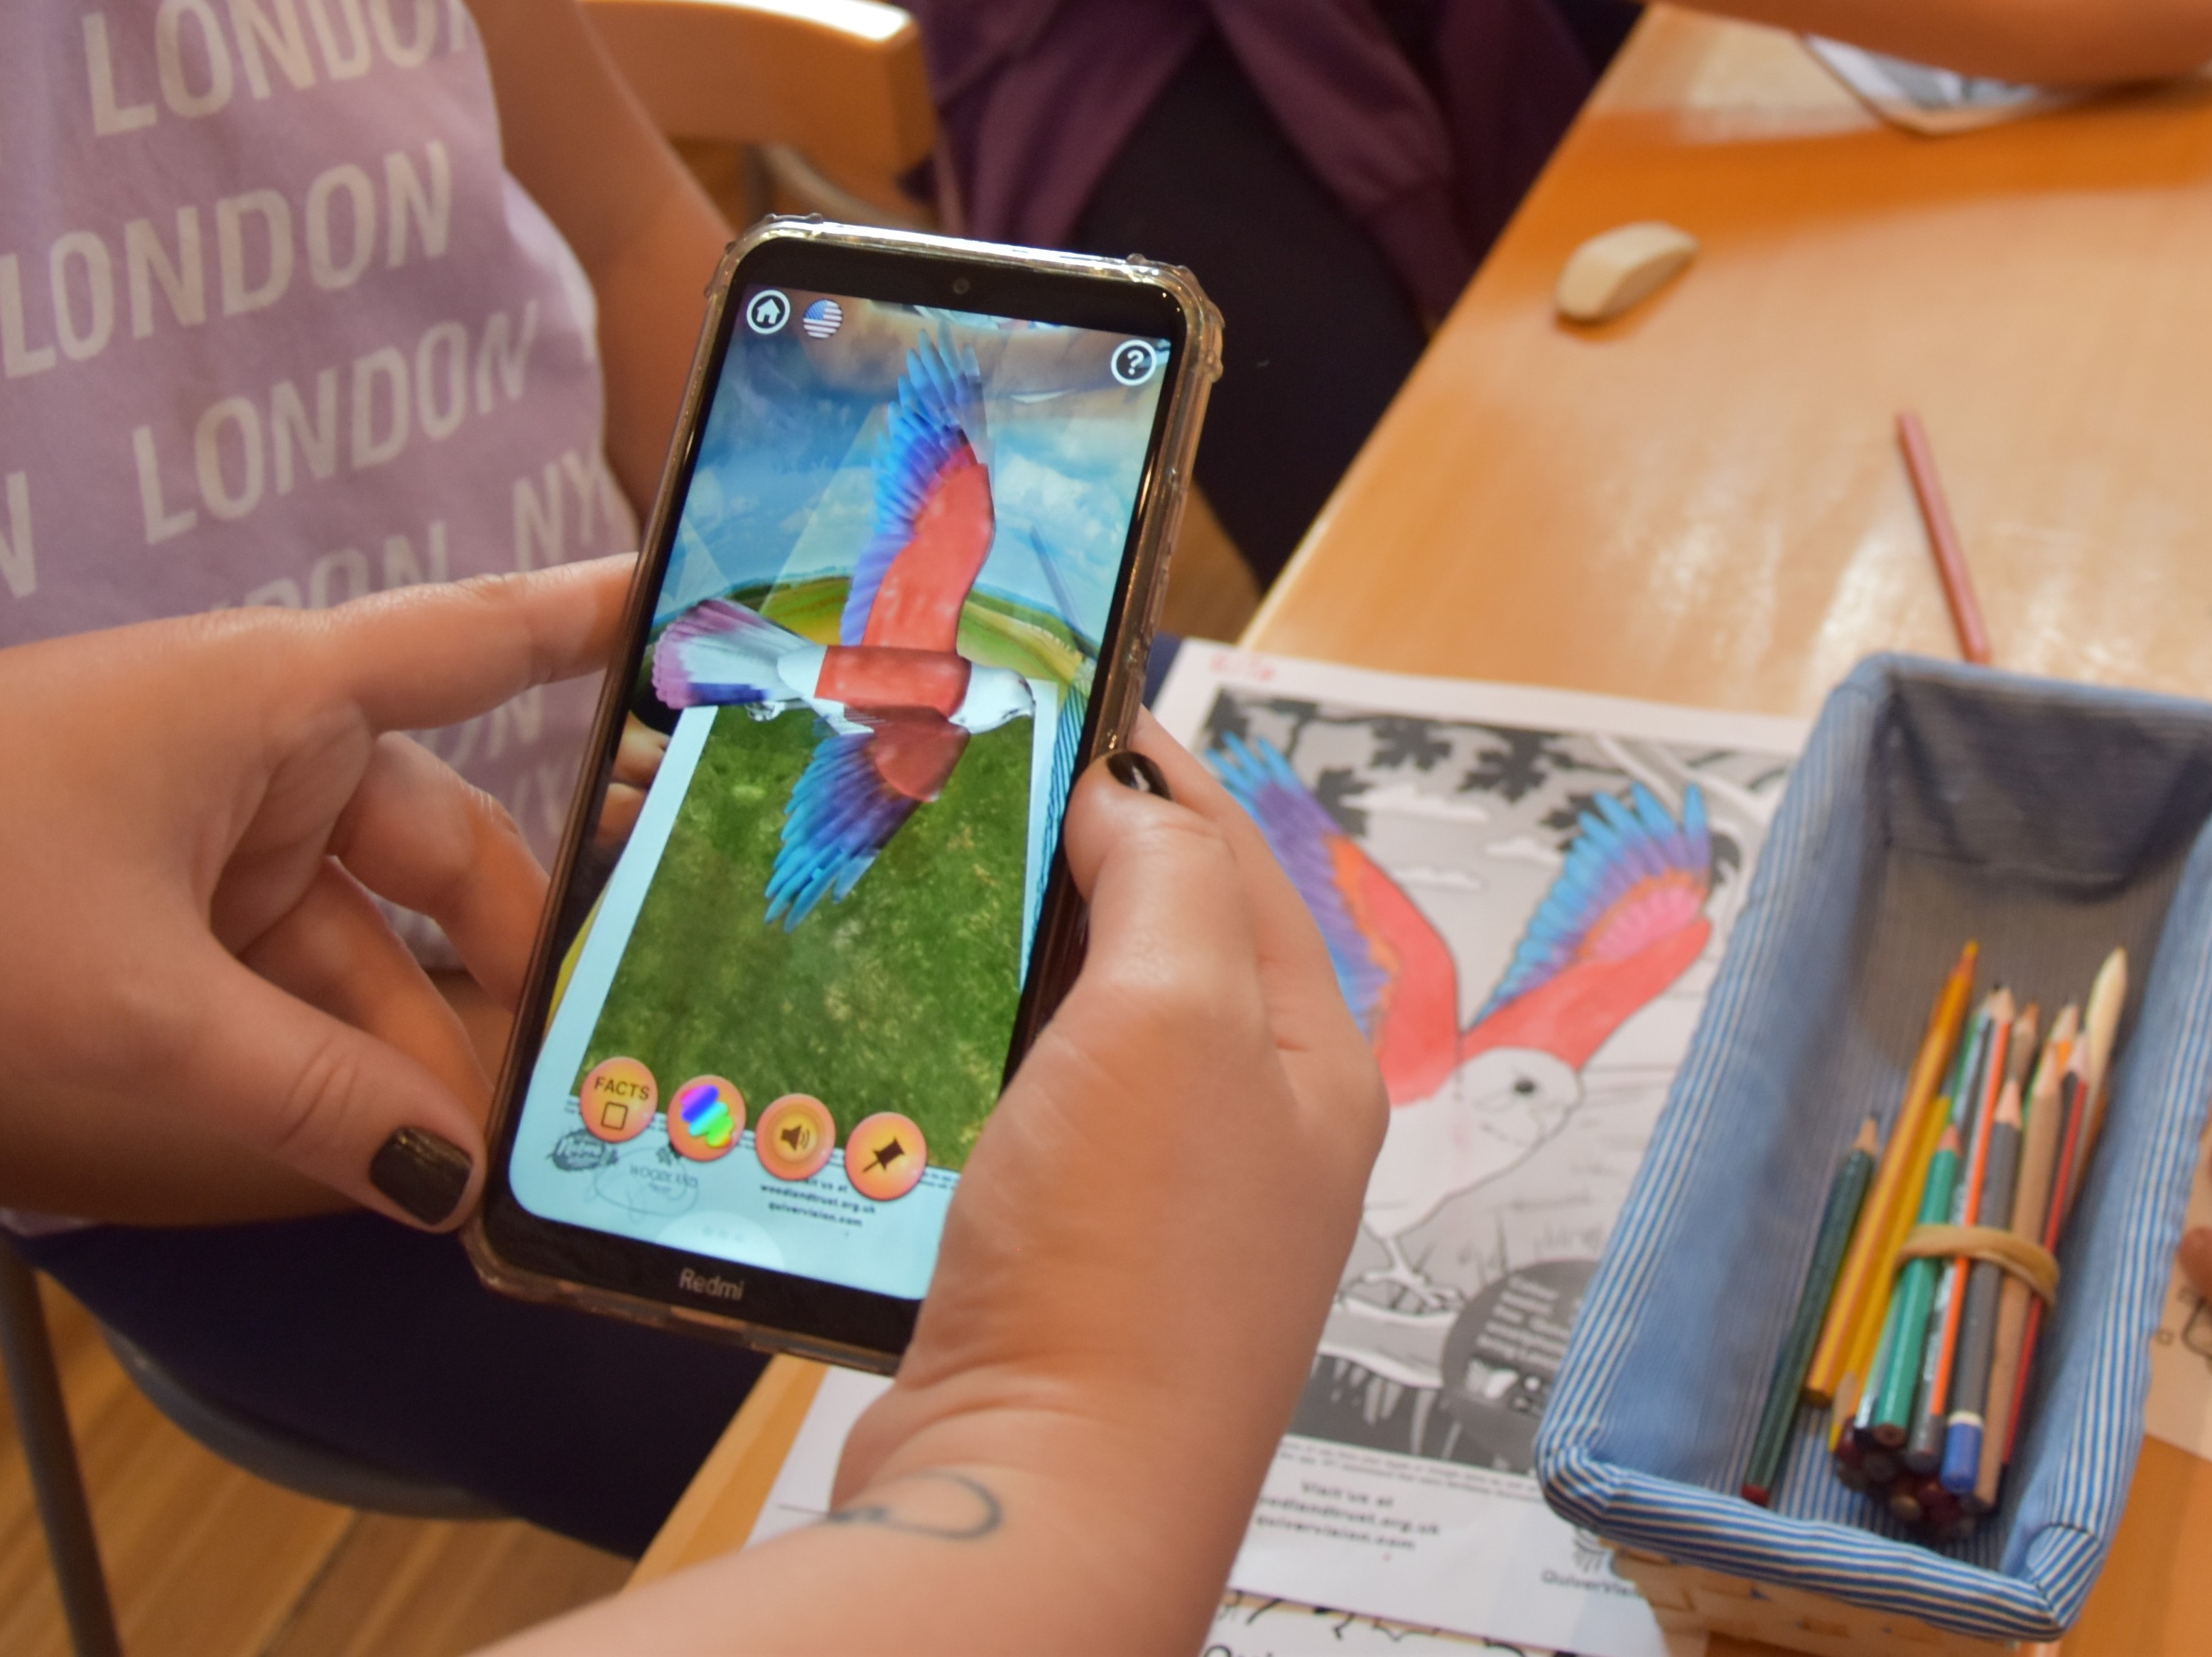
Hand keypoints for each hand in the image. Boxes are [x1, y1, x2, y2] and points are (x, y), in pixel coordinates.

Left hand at [0, 565, 610, 1227]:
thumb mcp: (144, 1020)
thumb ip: (320, 1106)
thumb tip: (458, 1185)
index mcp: (278, 700)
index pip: (488, 644)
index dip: (608, 629)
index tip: (720, 617)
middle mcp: (258, 751)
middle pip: (443, 854)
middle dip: (512, 977)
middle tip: (603, 1074)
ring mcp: (197, 838)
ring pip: (360, 945)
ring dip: (414, 1054)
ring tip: (493, 1166)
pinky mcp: (142, 918)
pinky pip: (277, 986)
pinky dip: (328, 1067)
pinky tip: (390, 1160)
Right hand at [837, 719, 1385, 1587]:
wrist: (1041, 1502)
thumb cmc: (1129, 1266)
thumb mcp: (1174, 1016)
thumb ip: (1168, 881)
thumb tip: (1134, 798)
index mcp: (1315, 1063)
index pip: (1245, 866)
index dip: (1161, 778)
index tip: (1076, 709)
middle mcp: (1253, 1137)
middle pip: (1166, 949)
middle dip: (1080, 865)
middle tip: (975, 792)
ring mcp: (1155, 1213)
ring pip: (1081, 1039)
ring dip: (1009, 964)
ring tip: (924, 890)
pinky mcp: (1057, 1274)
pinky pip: (1015, 1130)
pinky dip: (961, 1067)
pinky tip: (897, 1039)